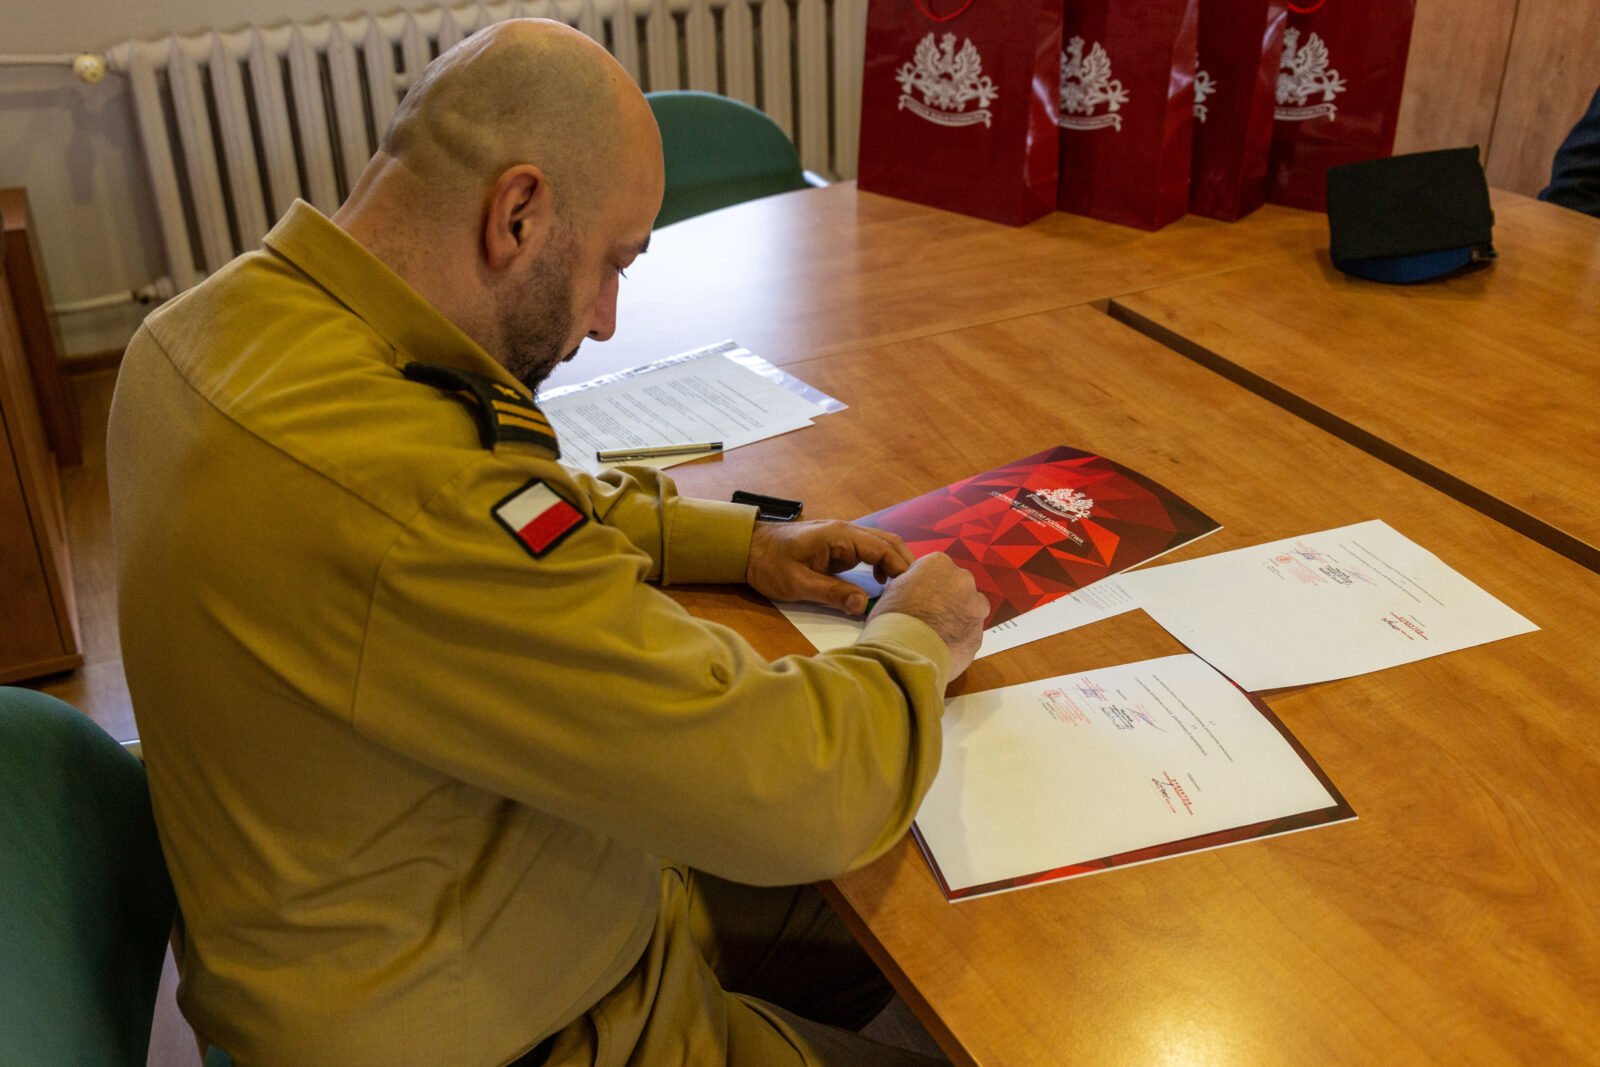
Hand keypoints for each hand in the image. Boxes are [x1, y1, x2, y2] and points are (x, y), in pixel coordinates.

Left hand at [746, 520, 913, 614]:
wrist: (748, 548)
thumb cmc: (769, 563)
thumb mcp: (797, 583)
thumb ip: (831, 593)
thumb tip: (863, 605)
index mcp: (840, 536)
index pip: (883, 548)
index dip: (901, 568)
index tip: (913, 590)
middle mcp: (847, 531)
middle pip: (889, 542)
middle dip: (905, 565)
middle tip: (916, 592)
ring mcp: (844, 537)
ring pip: (882, 545)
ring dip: (896, 563)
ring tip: (904, 590)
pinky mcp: (840, 546)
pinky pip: (870, 551)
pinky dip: (883, 564)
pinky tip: (882, 583)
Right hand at [868, 553, 987, 676]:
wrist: (906, 654)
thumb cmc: (892, 619)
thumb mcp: (893, 590)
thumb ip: (911, 584)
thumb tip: (915, 591)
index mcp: (938, 564)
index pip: (935, 569)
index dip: (924, 586)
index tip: (916, 599)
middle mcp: (963, 580)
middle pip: (957, 587)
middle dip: (947, 599)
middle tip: (928, 617)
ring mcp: (975, 608)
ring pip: (969, 610)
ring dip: (957, 618)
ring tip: (936, 635)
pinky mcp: (979, 635)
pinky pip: (970, 635)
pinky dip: (959, 640)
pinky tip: (942, 649)